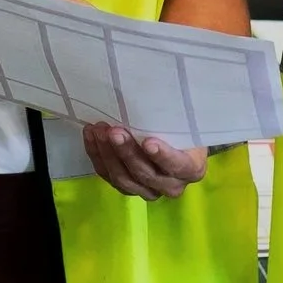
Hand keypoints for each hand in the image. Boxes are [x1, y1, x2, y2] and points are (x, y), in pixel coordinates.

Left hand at [80, 122, 208, 199]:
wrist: (173, 139)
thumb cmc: (179, 124)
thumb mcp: (183, 119)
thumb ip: (173, 116)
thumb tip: (157, 93)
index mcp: (191, 168)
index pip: (178, 165)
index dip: (163, 156)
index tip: (148, 142)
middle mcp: (171, 185)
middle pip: (146, 174)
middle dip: (127, 152)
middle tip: (113, 131)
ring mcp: (148, 190)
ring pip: (124, 179)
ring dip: (108, 154)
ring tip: (98, 131)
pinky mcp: (127, 187)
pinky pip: (109, 176)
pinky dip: (98, 156)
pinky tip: (90, 135)